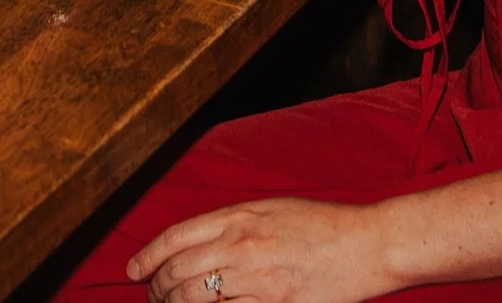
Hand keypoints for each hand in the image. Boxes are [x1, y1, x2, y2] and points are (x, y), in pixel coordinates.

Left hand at [131, 198, 393, 302]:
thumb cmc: (322, 225)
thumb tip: (195, 242)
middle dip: (158, 288)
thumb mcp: (272, 208)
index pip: (175, 237)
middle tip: (154, 297)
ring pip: (194, 298)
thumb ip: (232, 223)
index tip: (134, 271)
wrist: (367, 244)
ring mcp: (256, 278)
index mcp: (239, 216)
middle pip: (178, 271)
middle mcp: (241, 245)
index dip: (147, 256)